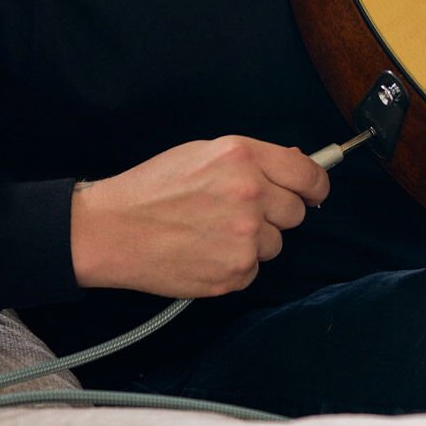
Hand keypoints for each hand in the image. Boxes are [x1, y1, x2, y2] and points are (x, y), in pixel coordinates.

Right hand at [70, 136, 331, 297]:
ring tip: (213, 232)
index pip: (309, 174)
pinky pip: (252, 271)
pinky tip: (204, 253)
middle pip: (296, 213)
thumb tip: (298, 163)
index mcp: (245, 157)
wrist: (110, 229)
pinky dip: (235, 266)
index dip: (315, 186)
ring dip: (254, 242)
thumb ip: (255, 159)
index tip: (314, 193)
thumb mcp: (206, 152)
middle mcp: (251, 194)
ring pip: (275, 244)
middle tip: (241, 213)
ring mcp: (244, 237)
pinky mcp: (233, 273)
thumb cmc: (154, 186)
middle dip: (276, 214)